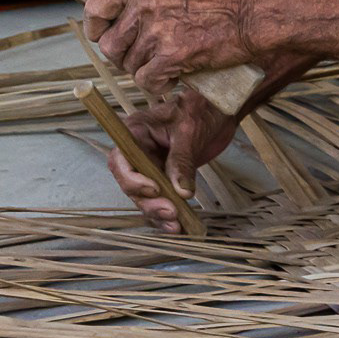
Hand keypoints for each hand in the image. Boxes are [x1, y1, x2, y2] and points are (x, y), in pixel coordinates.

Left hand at [83, 0, 259, 93]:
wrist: (256, 14)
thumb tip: (129, 16)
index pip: (95, 7)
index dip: (97, 29)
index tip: (107, 37)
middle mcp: (145, 3)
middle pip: (109, 46)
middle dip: (126, 58)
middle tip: (149, 59)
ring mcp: (157, 29)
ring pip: (129, 67)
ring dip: (147, 72)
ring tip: (172, 64)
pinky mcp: (172, 55)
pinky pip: (147, 82)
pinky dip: (160, 85)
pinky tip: (177, 77)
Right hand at [106, 90, 237, 232]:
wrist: (218, 111)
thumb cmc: (201, 110)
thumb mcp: (190, 132)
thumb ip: (182, 161)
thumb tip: (181, 192)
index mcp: (135, 132)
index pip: (120, 160)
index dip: (132, 179)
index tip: (155, 189)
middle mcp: (137, 151)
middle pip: (130, 184)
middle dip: (148, 202)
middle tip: (172, 212)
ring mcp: (148, 166)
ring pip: (143, 197)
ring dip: (157, 213)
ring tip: (177, 224)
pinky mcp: (162, 178)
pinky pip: (158, 200)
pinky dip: (166, 215)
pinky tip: (178, 227)